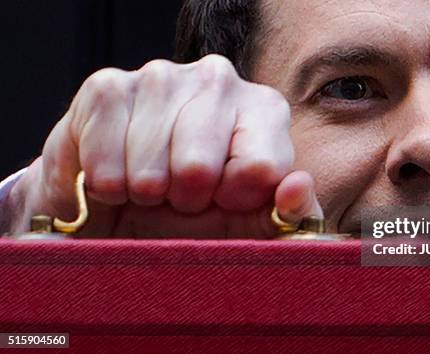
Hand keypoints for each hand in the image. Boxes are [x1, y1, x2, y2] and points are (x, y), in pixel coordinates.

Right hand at [8, 55, 322, 237]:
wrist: (127, 204)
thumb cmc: (198, 212)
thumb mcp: (251, 224)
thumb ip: (290, 214)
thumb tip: (299, 187)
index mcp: (265, 108)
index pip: (261, 168)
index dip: (235, 200)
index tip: (223, 198)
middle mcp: (219, 79)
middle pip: (199, 168)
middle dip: (186, 199)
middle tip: (180, 194)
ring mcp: (162, 75)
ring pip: (151, 170)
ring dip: (146, 194)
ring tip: (149, 185)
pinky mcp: (107, 86)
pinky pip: (105, 159)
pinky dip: (108, 185)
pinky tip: (117, 174)